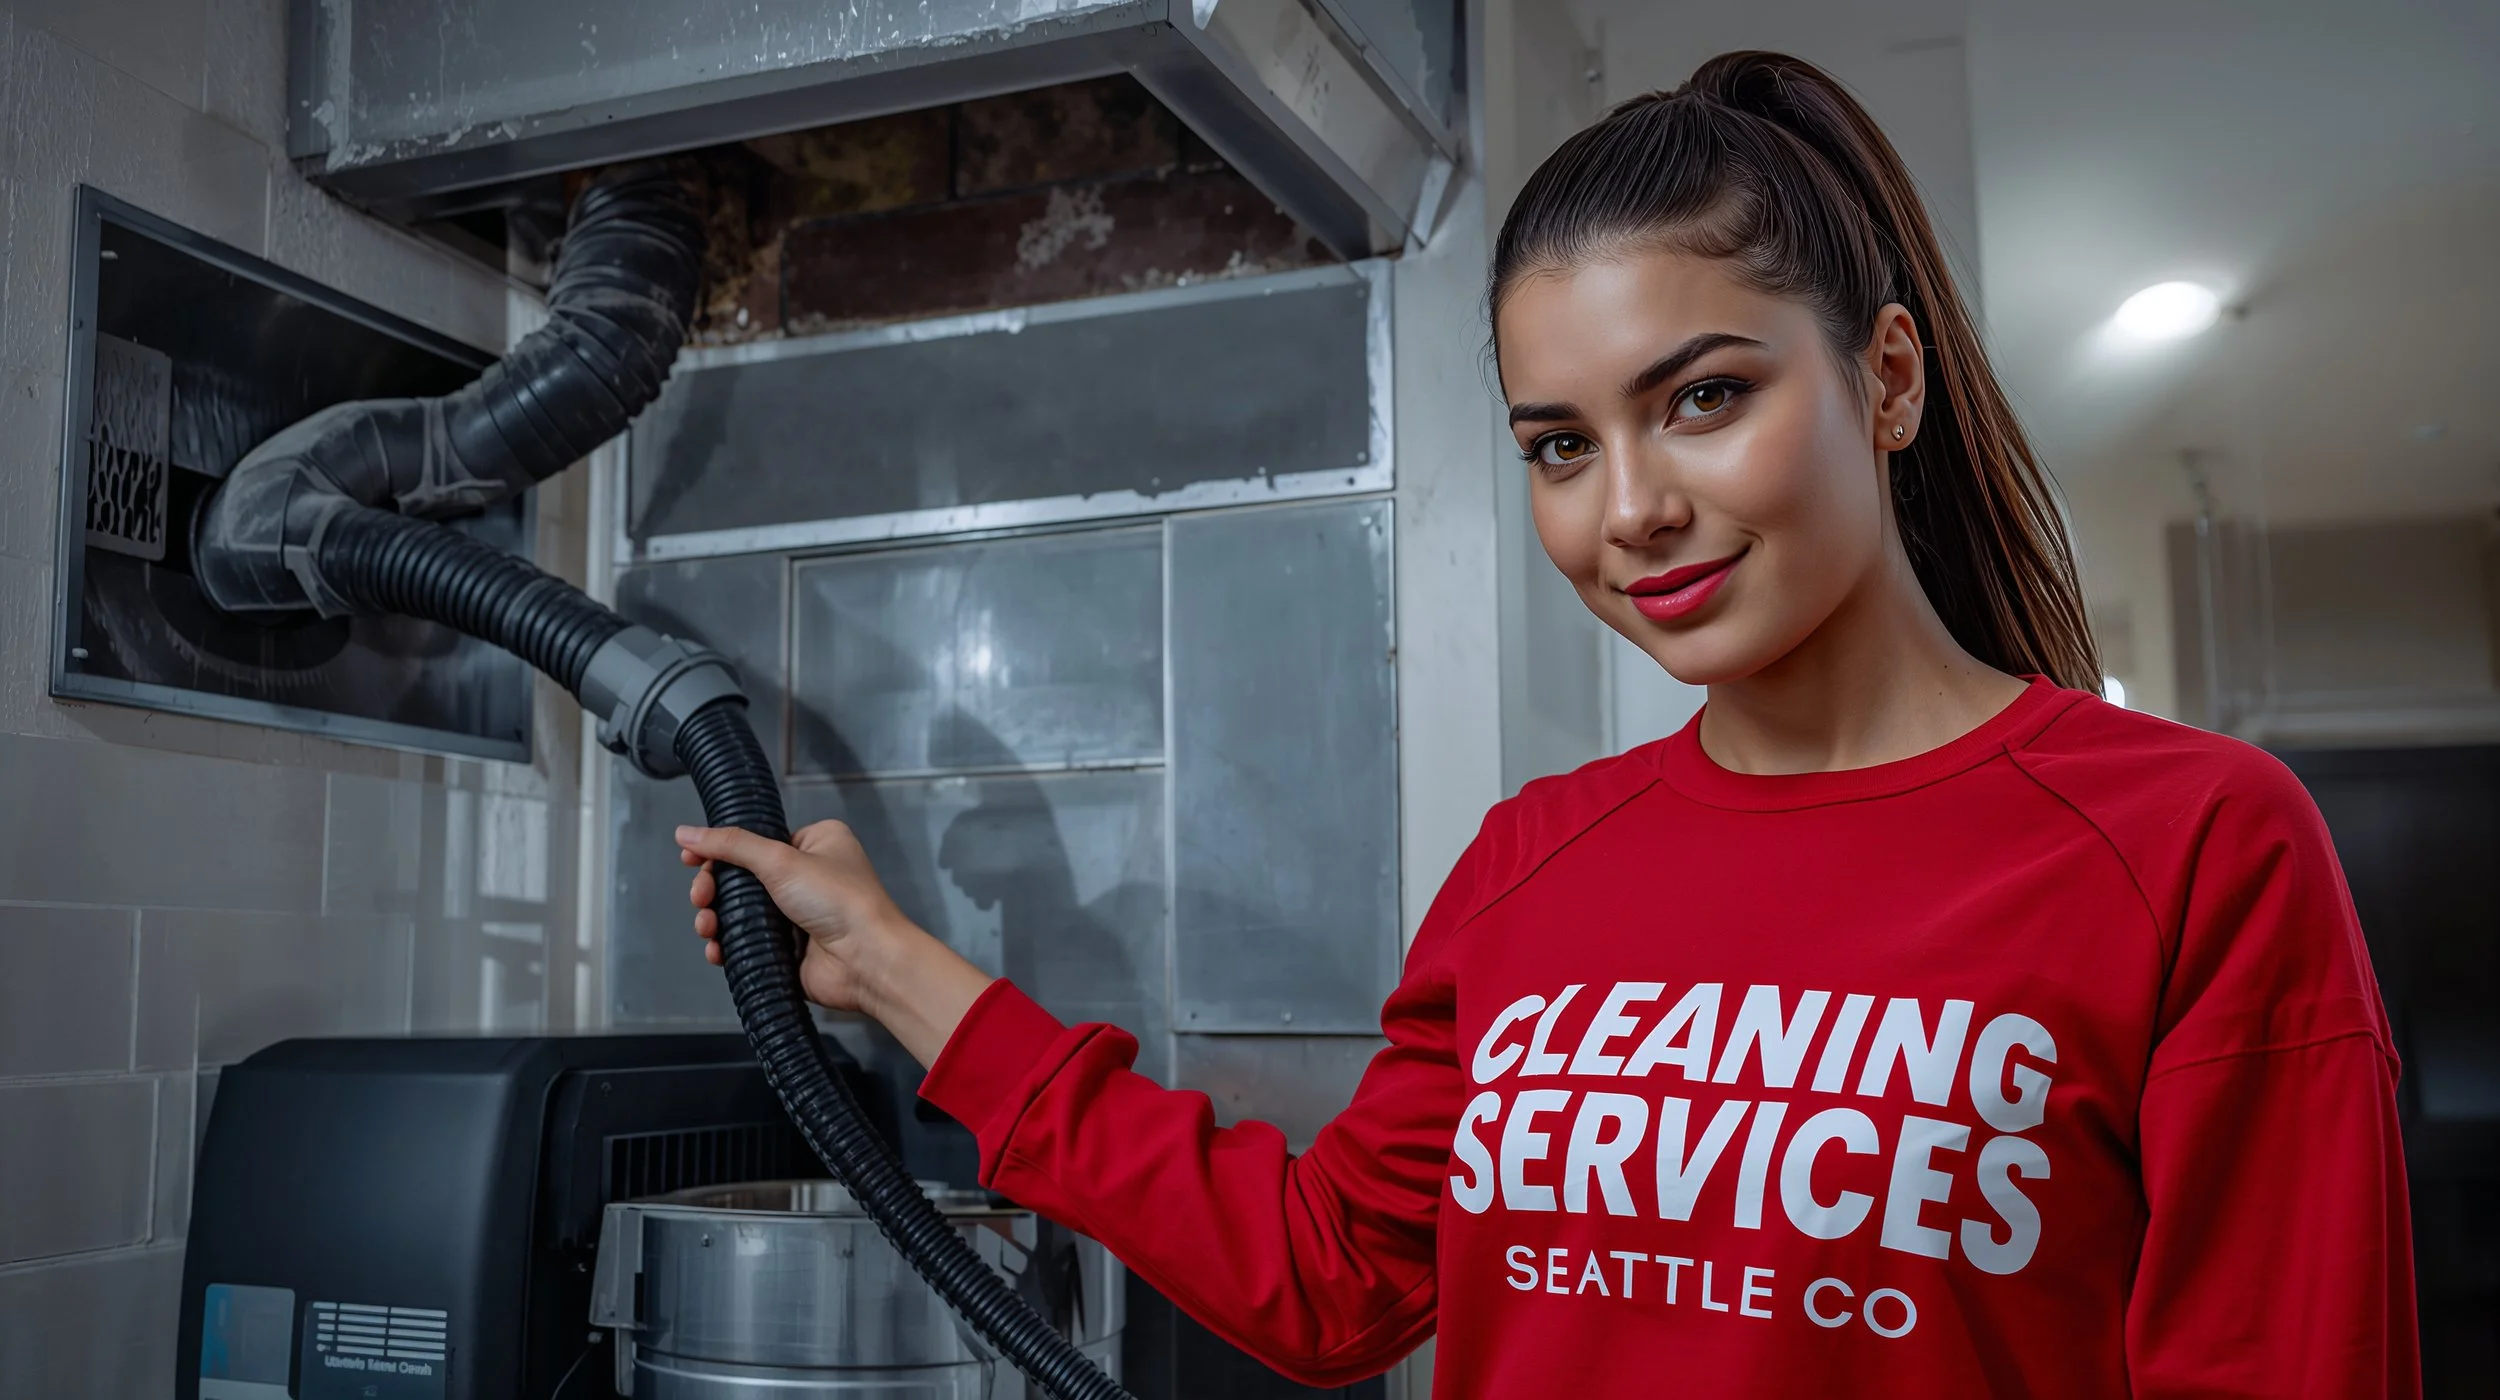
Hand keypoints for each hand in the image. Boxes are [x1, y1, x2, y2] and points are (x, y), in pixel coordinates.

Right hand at [676, 820, 992, 1064]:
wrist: (867, 960)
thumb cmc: (841, 902)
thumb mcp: (781, 860)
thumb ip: (731, 845)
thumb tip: (687, 833)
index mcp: (815, 844)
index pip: (755, 841)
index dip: (720, 851)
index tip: (690, 858)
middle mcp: (808, 876)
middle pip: (741, 878)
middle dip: (713, 889)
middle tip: (700, 898)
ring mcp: (798, 914)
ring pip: (741, 912)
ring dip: (716, 919)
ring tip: (707, 926)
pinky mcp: (790, 949)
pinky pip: (748, 942)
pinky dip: (729, 945)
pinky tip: (717, 949)